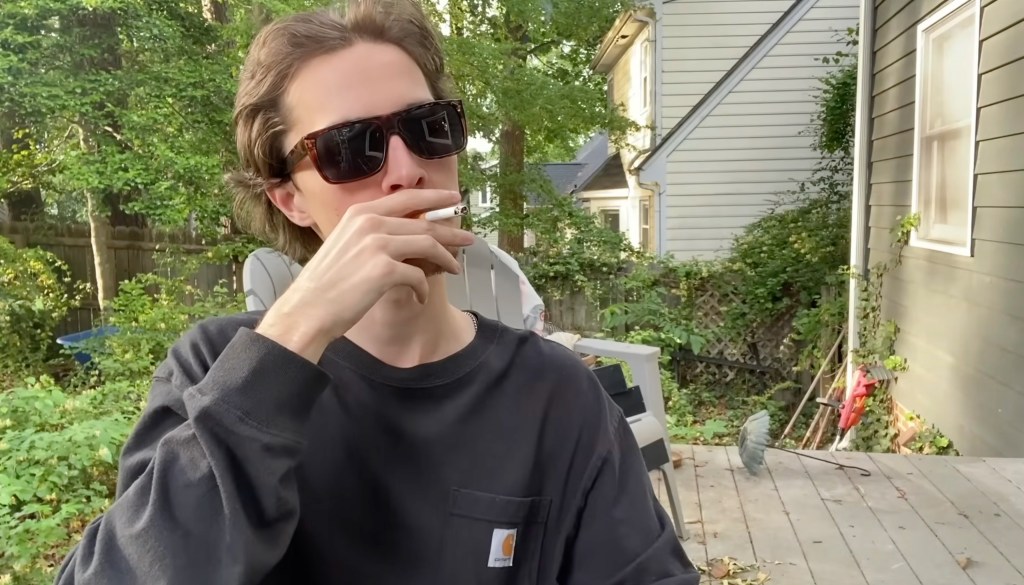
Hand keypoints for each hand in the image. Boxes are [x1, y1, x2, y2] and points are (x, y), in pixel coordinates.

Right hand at [255, 189, 474, 361]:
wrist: (308, 309)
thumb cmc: (327, 283)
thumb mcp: (347, 245)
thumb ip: (373, 234)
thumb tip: (407, 236)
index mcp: (360, 213)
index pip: (406, 197)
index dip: (435, 198)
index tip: (454, 201)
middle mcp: (370, 223)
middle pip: (424, 223)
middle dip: (451, 231)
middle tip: (469, 239)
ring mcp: (378, 245)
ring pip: (428, 245)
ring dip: (447, 258)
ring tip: (455, 268)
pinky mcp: (384, 270)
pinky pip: (418, 276)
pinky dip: (423, 288)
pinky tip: (420, 297)